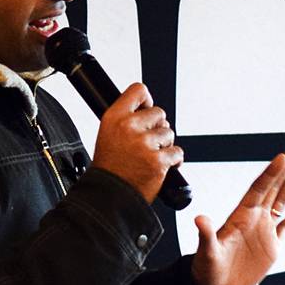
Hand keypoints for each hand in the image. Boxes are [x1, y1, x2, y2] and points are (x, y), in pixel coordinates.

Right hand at [90, 83, 181, 205]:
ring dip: (165, 144)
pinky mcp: (158, 160)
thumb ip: (126, 119)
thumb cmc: (109, 166)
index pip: (139, 90)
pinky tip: (160, 165)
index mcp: (114, 117)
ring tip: (151, 155)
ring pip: (169, 133)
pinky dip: (173, 160)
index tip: (146, 110)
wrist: (109, 193)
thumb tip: (147, 110)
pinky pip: (177, 152)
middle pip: (159, 113)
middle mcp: (129, 127)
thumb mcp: (107, 133)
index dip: (146, 100)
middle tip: (147, 142)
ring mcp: (144, 144)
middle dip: (157, 127)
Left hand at [191, 140, 284, 284]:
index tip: (282, 156)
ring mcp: (264, 230)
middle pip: (273, 186)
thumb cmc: (205, 270)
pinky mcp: (272, 246)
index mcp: (240, 216)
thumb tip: (200, 218)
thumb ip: (206, 235)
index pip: (259, 188)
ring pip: (282, 200)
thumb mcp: (206, 252)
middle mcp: (253, 218)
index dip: (271, 173)